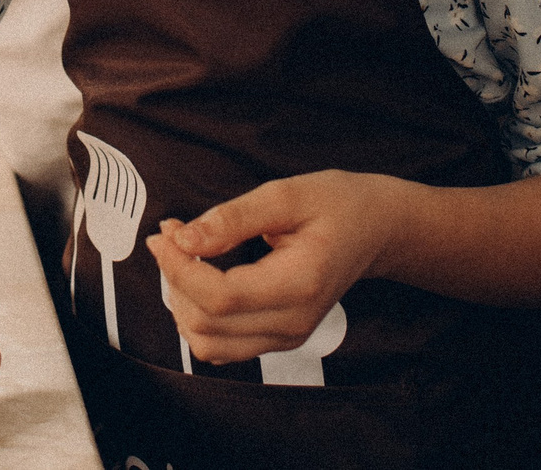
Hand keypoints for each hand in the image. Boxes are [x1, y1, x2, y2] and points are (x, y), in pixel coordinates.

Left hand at [145, 172, 398, 364]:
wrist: (376, 229)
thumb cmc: (338, 206)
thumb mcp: (286, 195)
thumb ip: (232, 218)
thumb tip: (183, 238)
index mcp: (300, 284)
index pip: (220, 297)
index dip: (179, 268)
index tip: (163, 235)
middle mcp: (294, 322)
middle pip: (207, 326)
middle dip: (176, 281)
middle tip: (173, 237)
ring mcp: (287, 336)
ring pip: (209, 345)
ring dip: (183, 303)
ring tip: (186, 259)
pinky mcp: (279, 338)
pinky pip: (223, 346)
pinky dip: (199, 318)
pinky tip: (201, 281)